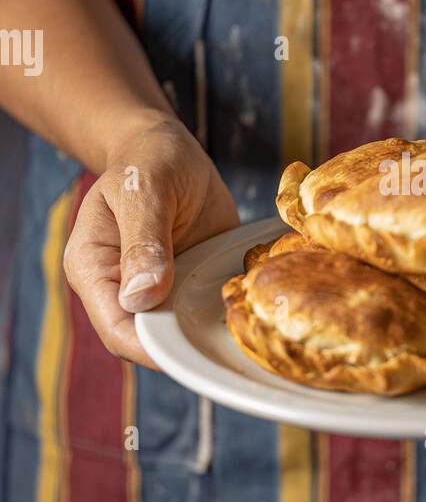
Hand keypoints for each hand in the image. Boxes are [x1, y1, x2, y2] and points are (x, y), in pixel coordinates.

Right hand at [63, 112, 238, 367]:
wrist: (168, 149)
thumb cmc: (147, 160)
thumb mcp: (145, 191)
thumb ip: (144, 241)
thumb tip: (141, 297)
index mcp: (94, 269)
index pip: (116, 329)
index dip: (150, 349)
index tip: (191, 353)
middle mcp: (122, 288)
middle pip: (148, 341)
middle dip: (186, 350)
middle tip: (233, 352)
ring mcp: (157, 290)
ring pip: (179, 333)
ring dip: (210, 338)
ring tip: (250, 338)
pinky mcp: (187, 284)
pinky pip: (203, 313)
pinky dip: (226, 316)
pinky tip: (255, 315)